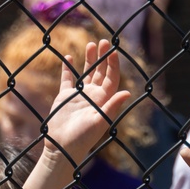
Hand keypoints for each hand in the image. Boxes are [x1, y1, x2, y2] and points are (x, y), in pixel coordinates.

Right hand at [43, 39, 130, 165]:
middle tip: (103, 41)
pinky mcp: (65, 97)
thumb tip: (127, 92)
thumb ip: (111, 106)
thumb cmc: (82, 138)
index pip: (112, 78)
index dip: (113, 64)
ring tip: (90, 45)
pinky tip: (69, 57)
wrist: (62, 147)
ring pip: (86, 73)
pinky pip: (68, 79)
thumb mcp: (99, 122)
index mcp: (104, 100)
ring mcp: (79, 95)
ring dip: (89, 59)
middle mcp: (93, 96)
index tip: (113, 50)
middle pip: (101, 72)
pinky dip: (68, 68)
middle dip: (103, 57)